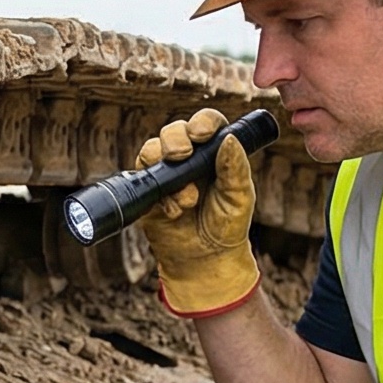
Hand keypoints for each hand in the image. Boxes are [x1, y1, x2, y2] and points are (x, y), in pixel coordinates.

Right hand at [132, 108, 259, 315]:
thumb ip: (235, 167)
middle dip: (174, 138)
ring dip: (166, 166)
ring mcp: (166, 174)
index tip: (202, 135)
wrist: (206, 260)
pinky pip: (142, 179)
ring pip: (152, 149)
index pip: (205, 123)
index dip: (201, 123)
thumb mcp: (239, 196)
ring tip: (188, 198)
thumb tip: (229, 138)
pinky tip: (175, 210)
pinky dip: (159, 194)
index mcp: (214, 152)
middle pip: (173, 131)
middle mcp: (188, 158)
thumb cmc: (227, 225)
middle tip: (182, 155)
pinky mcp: (149, 193)